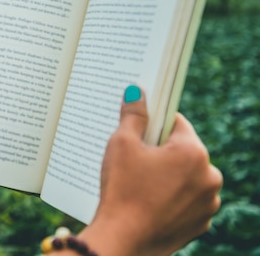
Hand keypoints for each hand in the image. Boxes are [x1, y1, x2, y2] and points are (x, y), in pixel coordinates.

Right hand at [79, 86, 221, 255]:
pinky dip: (171, 196)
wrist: (122, 240)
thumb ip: (133, 115)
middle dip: (161, 151)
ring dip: (167, 174)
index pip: (176, 122)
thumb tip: (137, 91)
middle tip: (134, 160)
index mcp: (193, 152)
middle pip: (183, 149)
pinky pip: (186, 199)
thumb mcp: (122, 144)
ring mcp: (207, 203)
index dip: (154, 123)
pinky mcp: (200, 223)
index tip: (139, 131)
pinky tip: (148, 200)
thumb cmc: (121, 190)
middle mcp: (210, 176)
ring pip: (186, 175)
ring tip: (139, 183)